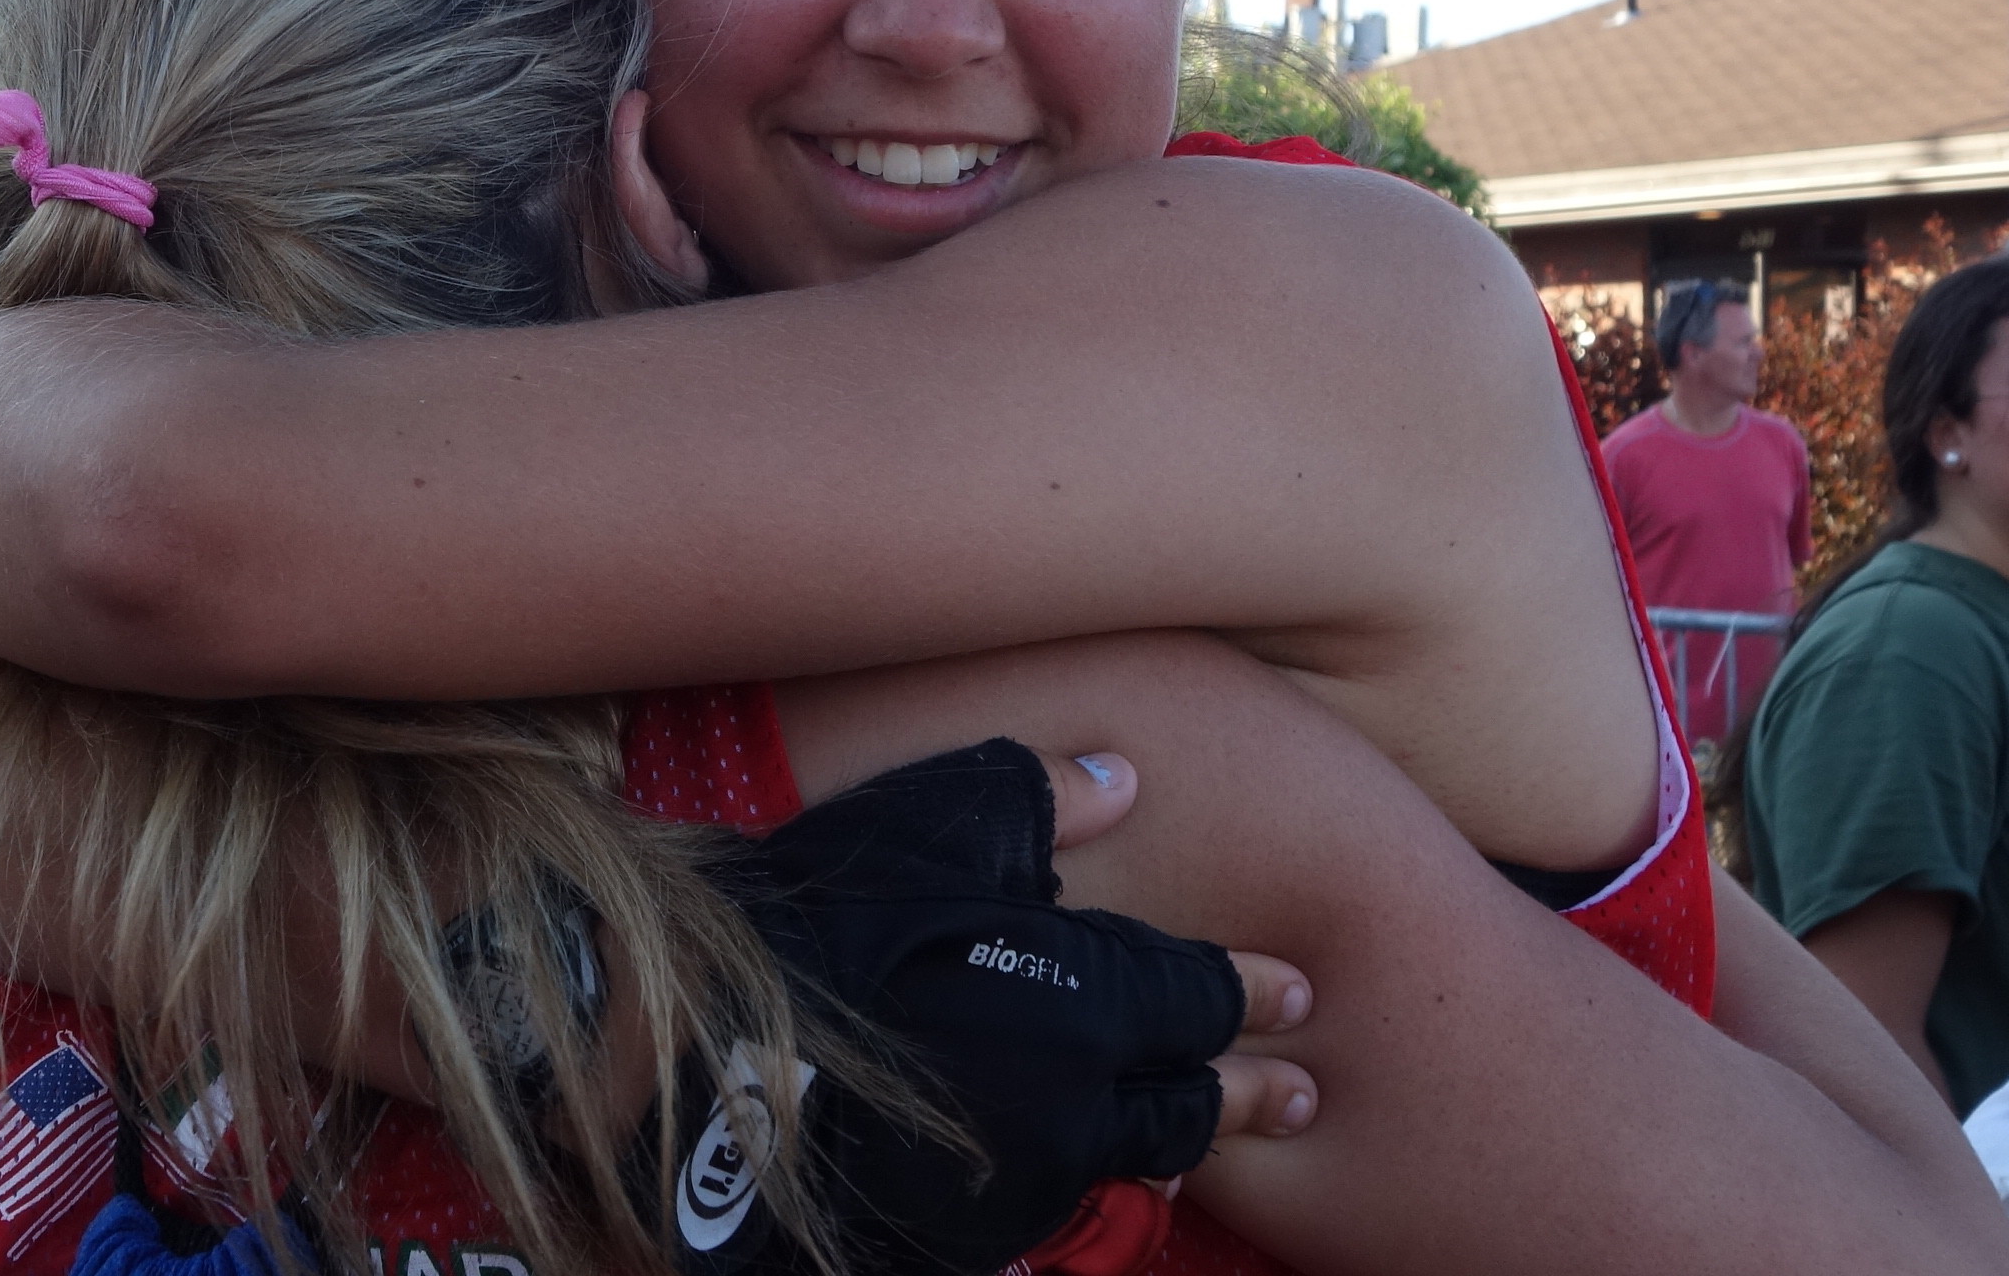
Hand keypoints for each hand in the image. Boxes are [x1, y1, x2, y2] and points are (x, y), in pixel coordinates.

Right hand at [654, 740, 1310, 1275]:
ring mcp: (1019, 1183)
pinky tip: (1072, 1178)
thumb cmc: (821, 927)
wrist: (706, 1065)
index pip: (1200, 997)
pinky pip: (1041, 1214)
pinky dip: (1071, 1189)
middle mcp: (1077, 1106)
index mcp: (1087, 1003)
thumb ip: (1038, 799)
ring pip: (1124, 1167)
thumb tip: (1125, 778)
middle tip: (1302, 1092)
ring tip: (1197, 1147)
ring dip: (1169, 1150)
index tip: (1301, 993)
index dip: (1250, 992)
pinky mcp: (960, 1235)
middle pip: (1190, 1105)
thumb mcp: (929, 828)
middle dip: (1251, 1093)